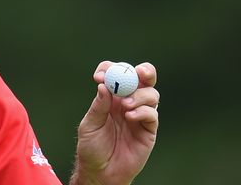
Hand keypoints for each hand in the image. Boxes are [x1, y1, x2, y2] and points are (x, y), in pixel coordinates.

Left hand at [71, 61, 158, 184]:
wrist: (101, 172)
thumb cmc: (92, 148)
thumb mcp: (90, 125)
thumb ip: (98, 106)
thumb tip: (104, 86)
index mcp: (111, 98)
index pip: (116, 75)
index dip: (111, 69)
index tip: (101, 74)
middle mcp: (127, 103)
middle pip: (142, 80)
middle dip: (144, 71)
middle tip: (138, 72)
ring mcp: (140, 115)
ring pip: (151, 94)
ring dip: (140, 95)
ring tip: (126, 105)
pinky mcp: (148, 130)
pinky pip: (152, 115)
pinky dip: (144, 111)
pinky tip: (131, 116)